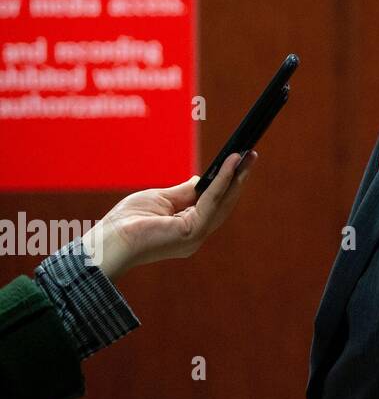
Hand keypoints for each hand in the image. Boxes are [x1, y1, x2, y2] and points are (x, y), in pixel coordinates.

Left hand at [81, 150, 258, 281]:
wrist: (107, 242)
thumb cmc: (126, 224)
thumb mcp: (159, 200)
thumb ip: (183, 192)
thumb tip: (200, 179)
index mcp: (188, 228)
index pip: (214, 204)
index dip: (227, 183)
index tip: (238, 163)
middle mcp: (196, 235)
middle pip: (224, 203)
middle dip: (238, 179)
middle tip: (250, 156)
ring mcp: (196, 236)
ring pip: (222, 202)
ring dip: (235, 177)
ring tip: (245, 156)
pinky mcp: (192, 233)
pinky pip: (212, 202)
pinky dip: (222, 182)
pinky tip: (230, 165)